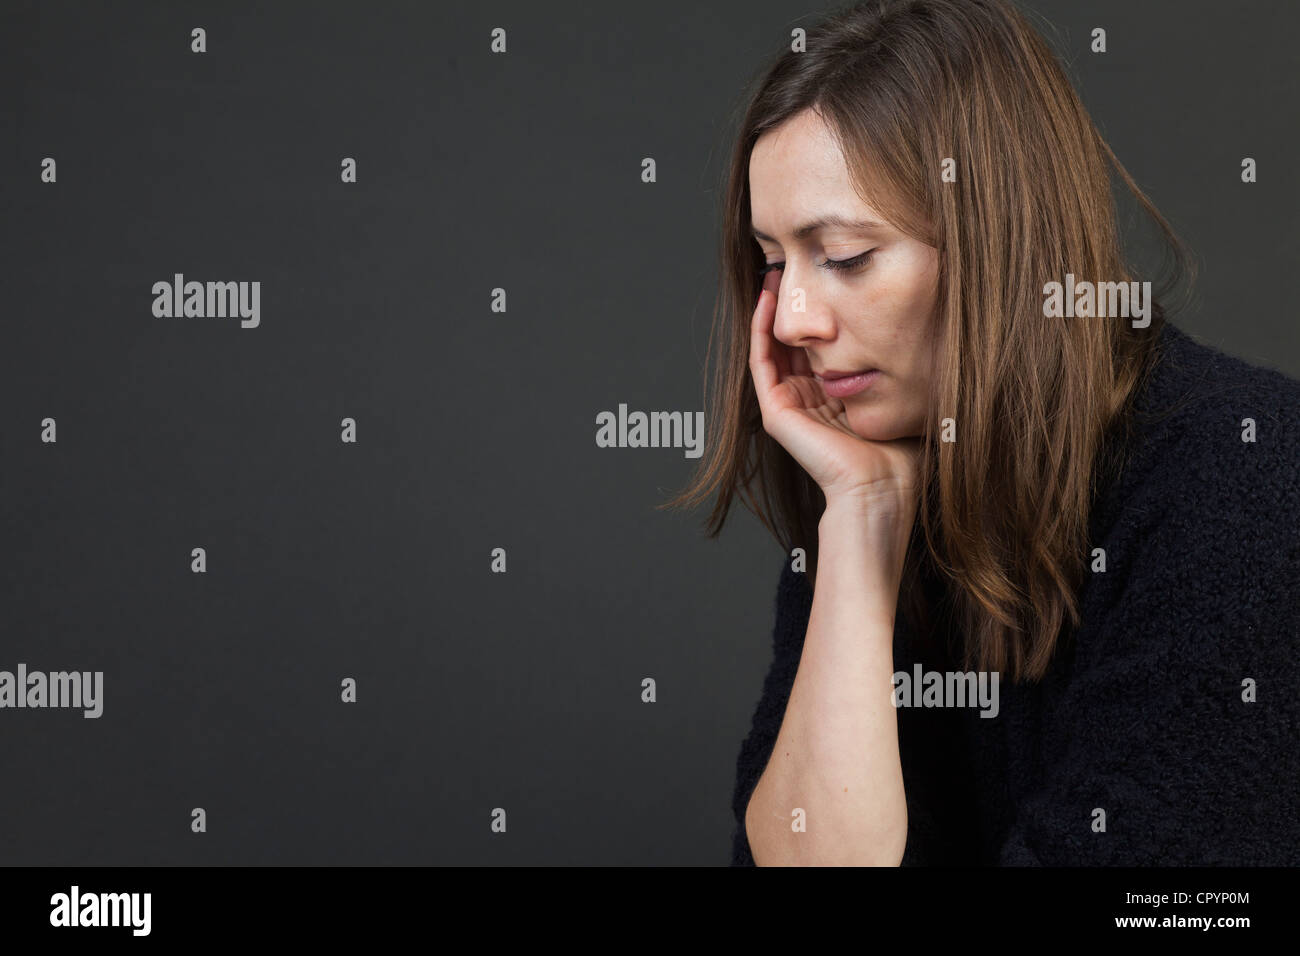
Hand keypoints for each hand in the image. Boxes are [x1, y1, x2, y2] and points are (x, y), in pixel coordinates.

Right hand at [748, 268, 921, 511]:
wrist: (882, 487)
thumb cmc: (899, 454)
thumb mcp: (901, 397)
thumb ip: (901, 369)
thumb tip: (929, 329)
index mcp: (832, 400)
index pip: (819, 347)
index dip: (819, 313)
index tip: (824, 278)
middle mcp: (807, 402)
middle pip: (793, 342)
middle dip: (793, 305)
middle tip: (791, 267)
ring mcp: (789, 406)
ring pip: (773, 348)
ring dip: (772, 310)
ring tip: (773, 274)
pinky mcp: (777, 412)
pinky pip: (762, 362)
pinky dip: (761, 330)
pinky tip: (767, 300)